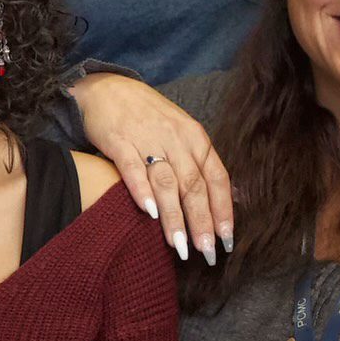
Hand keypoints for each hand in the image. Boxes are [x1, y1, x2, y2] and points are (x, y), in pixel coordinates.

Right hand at [71, 74, 232, 264]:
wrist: (108, 88)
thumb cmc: (148, 115)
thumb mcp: (182, 132)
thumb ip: (201, 163)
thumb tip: (231, 197)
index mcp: (196, 138)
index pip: (217, 178)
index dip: (223, 210)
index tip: (226, 239)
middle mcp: (176, 139)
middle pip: (194, 186)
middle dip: (201, 222)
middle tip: (205, 252)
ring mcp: (147, 139)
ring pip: (167, 183)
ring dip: (174, 217)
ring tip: (179, 246)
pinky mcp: (119, 141)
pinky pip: (133, 169)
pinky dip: (142, 191)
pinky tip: (148, 213)